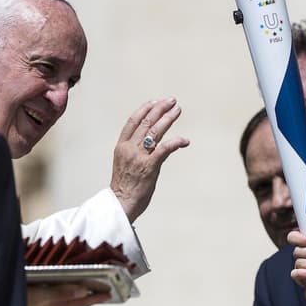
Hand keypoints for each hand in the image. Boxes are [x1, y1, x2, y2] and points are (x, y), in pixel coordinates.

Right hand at [111, 98, 189, 221]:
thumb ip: (135, 151)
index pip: (132, 121)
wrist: (120, 204)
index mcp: (121, 147)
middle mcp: (129, 148)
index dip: (144, 109)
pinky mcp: (149, 166)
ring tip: (178, 110)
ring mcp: (139, 157)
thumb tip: (151, 143)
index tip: (155, 101)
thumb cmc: (124, 187)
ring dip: (168, 119)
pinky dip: (176, 142)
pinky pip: (164, 149)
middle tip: (172, 101)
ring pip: (155, 131)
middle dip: (160, 109)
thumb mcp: (124, 163)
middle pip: (146, 122)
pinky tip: (185, 140)